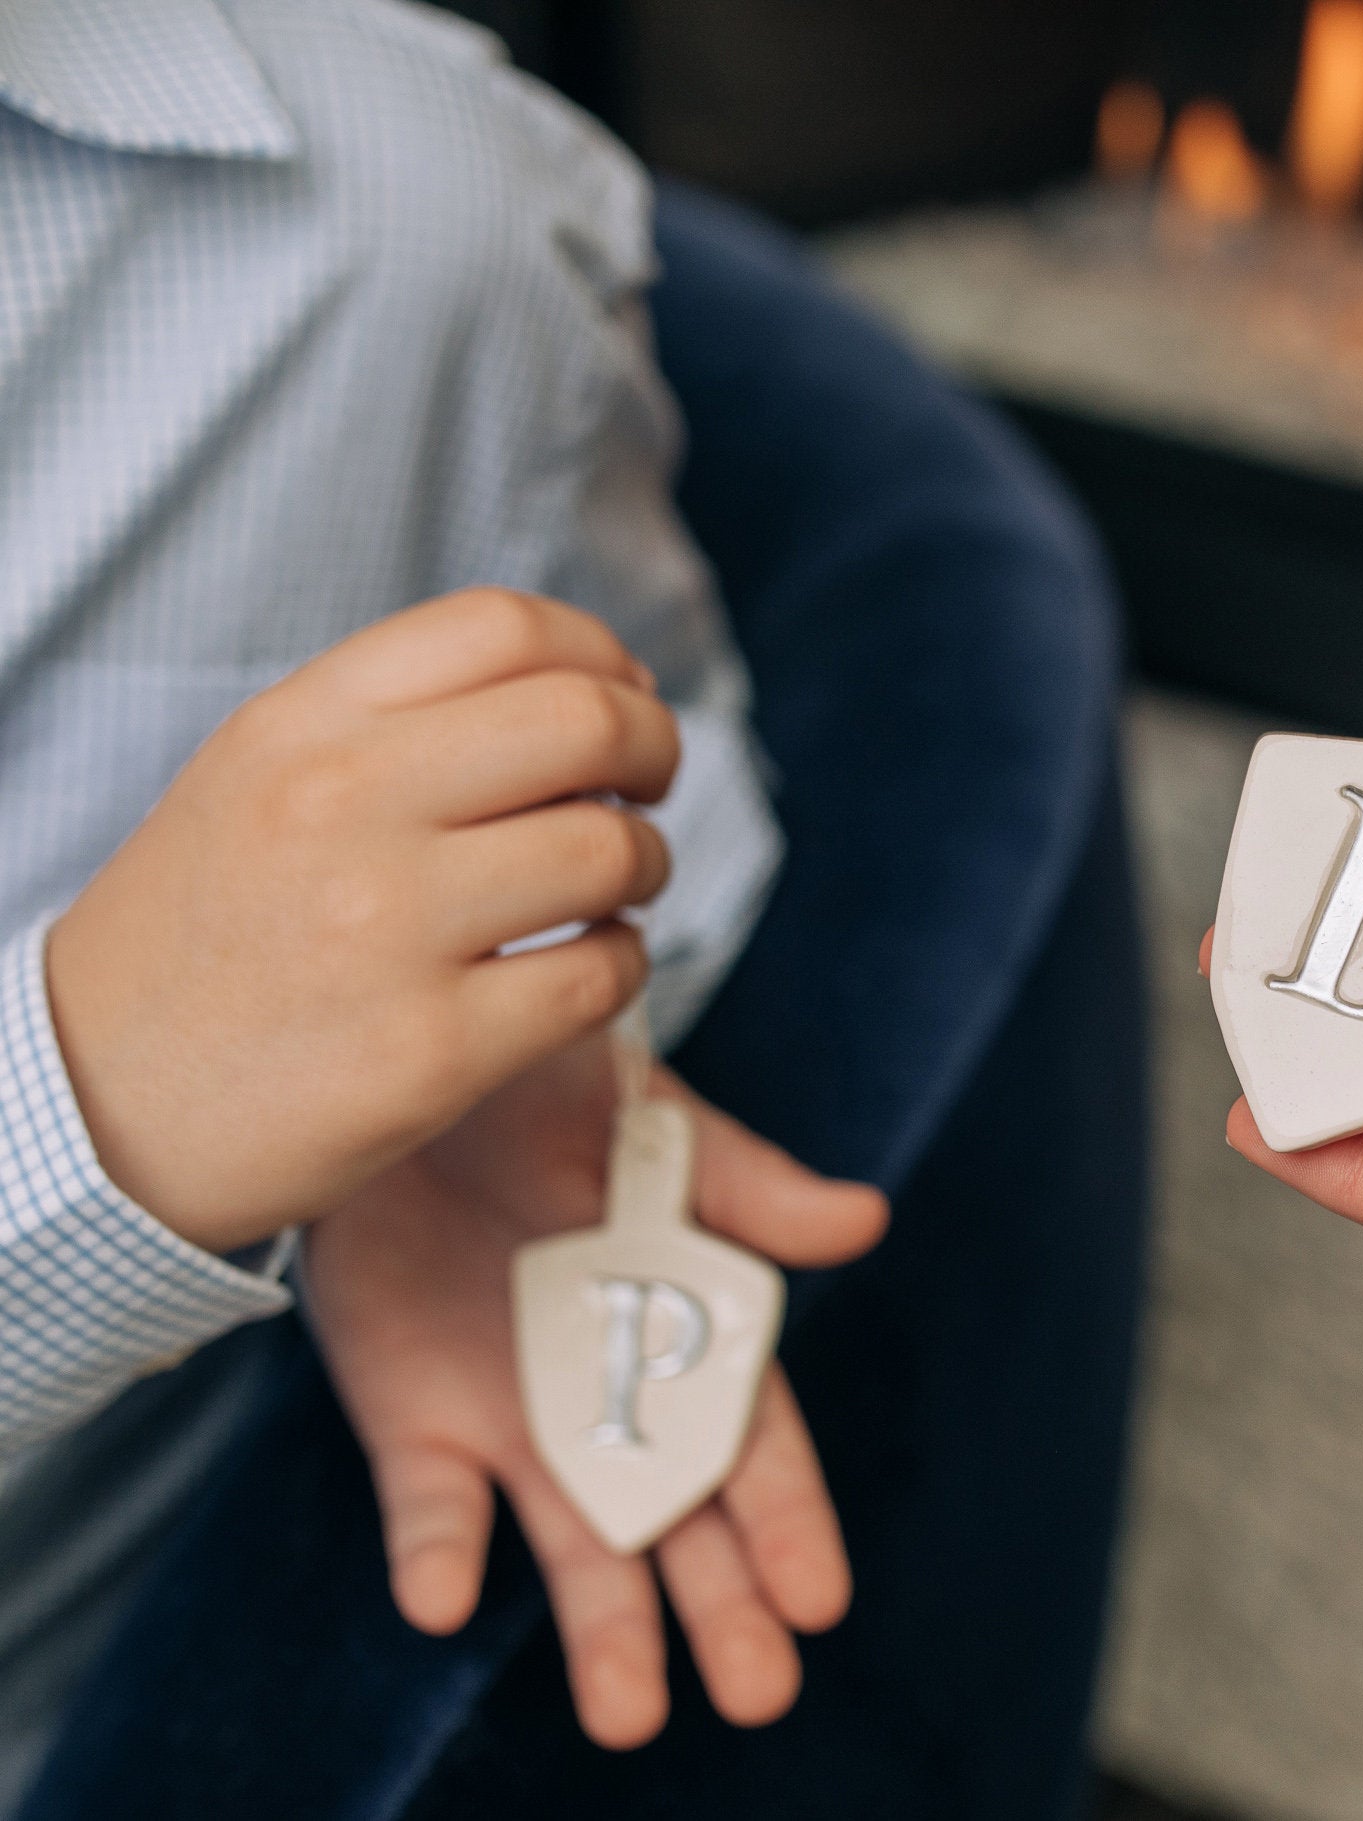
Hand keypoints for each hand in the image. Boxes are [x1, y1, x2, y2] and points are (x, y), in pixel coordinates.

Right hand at [49, 589, 678, 1254]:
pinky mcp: (433, 1050)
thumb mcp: (258, 776)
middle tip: (647, 789)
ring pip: (612, 852)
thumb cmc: (207, 934)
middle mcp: (342, 807)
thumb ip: (399, 720)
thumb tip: (591, 689)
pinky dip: (622, 963)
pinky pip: (600, 975)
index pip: (505, 627)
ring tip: (613, 890)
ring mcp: (388, 930)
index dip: (601, 656)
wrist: (98, 1107)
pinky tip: (585, 966)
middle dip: (654, 750)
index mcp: (301, 724)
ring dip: (646, 866)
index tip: (623, 697)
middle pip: (586, 723)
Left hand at [300, 1036, 887, 1747]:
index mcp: (691, 1334)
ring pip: (573, 1546)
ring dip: (603, 1628)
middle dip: (721, 1608)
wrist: (418, 1075)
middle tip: (759, 1694)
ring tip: (631, 1717)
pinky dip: (437, 1553)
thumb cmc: (562, 1097)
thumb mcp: (658, 1131)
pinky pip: (429, 1506)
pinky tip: (443, 1598)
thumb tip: (863, 1219)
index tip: (819, 1599)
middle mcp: (617, 1400)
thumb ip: (748, 1188)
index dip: (786, 1520)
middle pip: (678, 1525)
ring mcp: (517, 1421)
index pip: (753, 1445)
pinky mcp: (415, 1423)